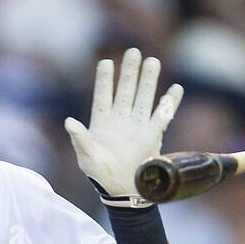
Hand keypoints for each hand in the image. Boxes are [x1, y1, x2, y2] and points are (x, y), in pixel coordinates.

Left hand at [65, 48, 182, 204]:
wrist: (122, 191)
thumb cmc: (100, 174)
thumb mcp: (86, 156)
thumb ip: (79, 138)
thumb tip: (68, 122)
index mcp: (102, 121)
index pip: (103, 94)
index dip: (104, 79)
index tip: (106, 62)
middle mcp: (121, 119)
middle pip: (126, 89)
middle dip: (129, 71)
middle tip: (133, 52)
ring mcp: (137, 126)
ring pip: (144, 97)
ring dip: (148, 80)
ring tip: (152, 61)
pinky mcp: (152, 135)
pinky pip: (163, 115)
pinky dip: (170, 102)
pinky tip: (176, 89)